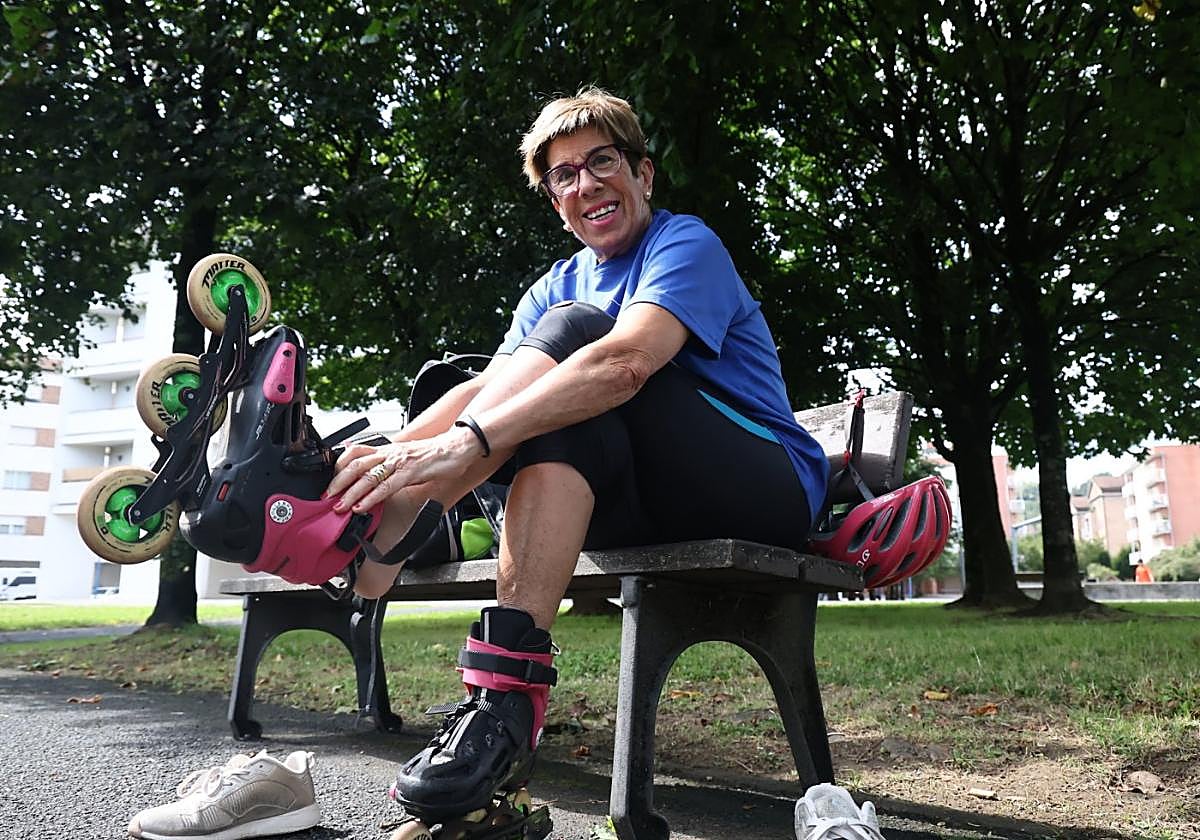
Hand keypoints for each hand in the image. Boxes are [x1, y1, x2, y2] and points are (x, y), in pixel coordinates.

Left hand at [326, 429, 480, 512]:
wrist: (458, 446)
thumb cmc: (437, 454)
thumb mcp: (408, 457)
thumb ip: (392, 465)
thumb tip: (380, 478)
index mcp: (388, 448)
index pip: (355, 452)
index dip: (339, 466)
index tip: (332, 482)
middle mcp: (390, 452)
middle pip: (355, 464)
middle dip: (338, 482)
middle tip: (328, 497)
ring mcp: (399, 462)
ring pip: (367, 476)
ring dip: (350, 493)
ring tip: (340, 506)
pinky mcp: (410, 472)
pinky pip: (386, 486)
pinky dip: (371, 498)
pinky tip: (362, 507)